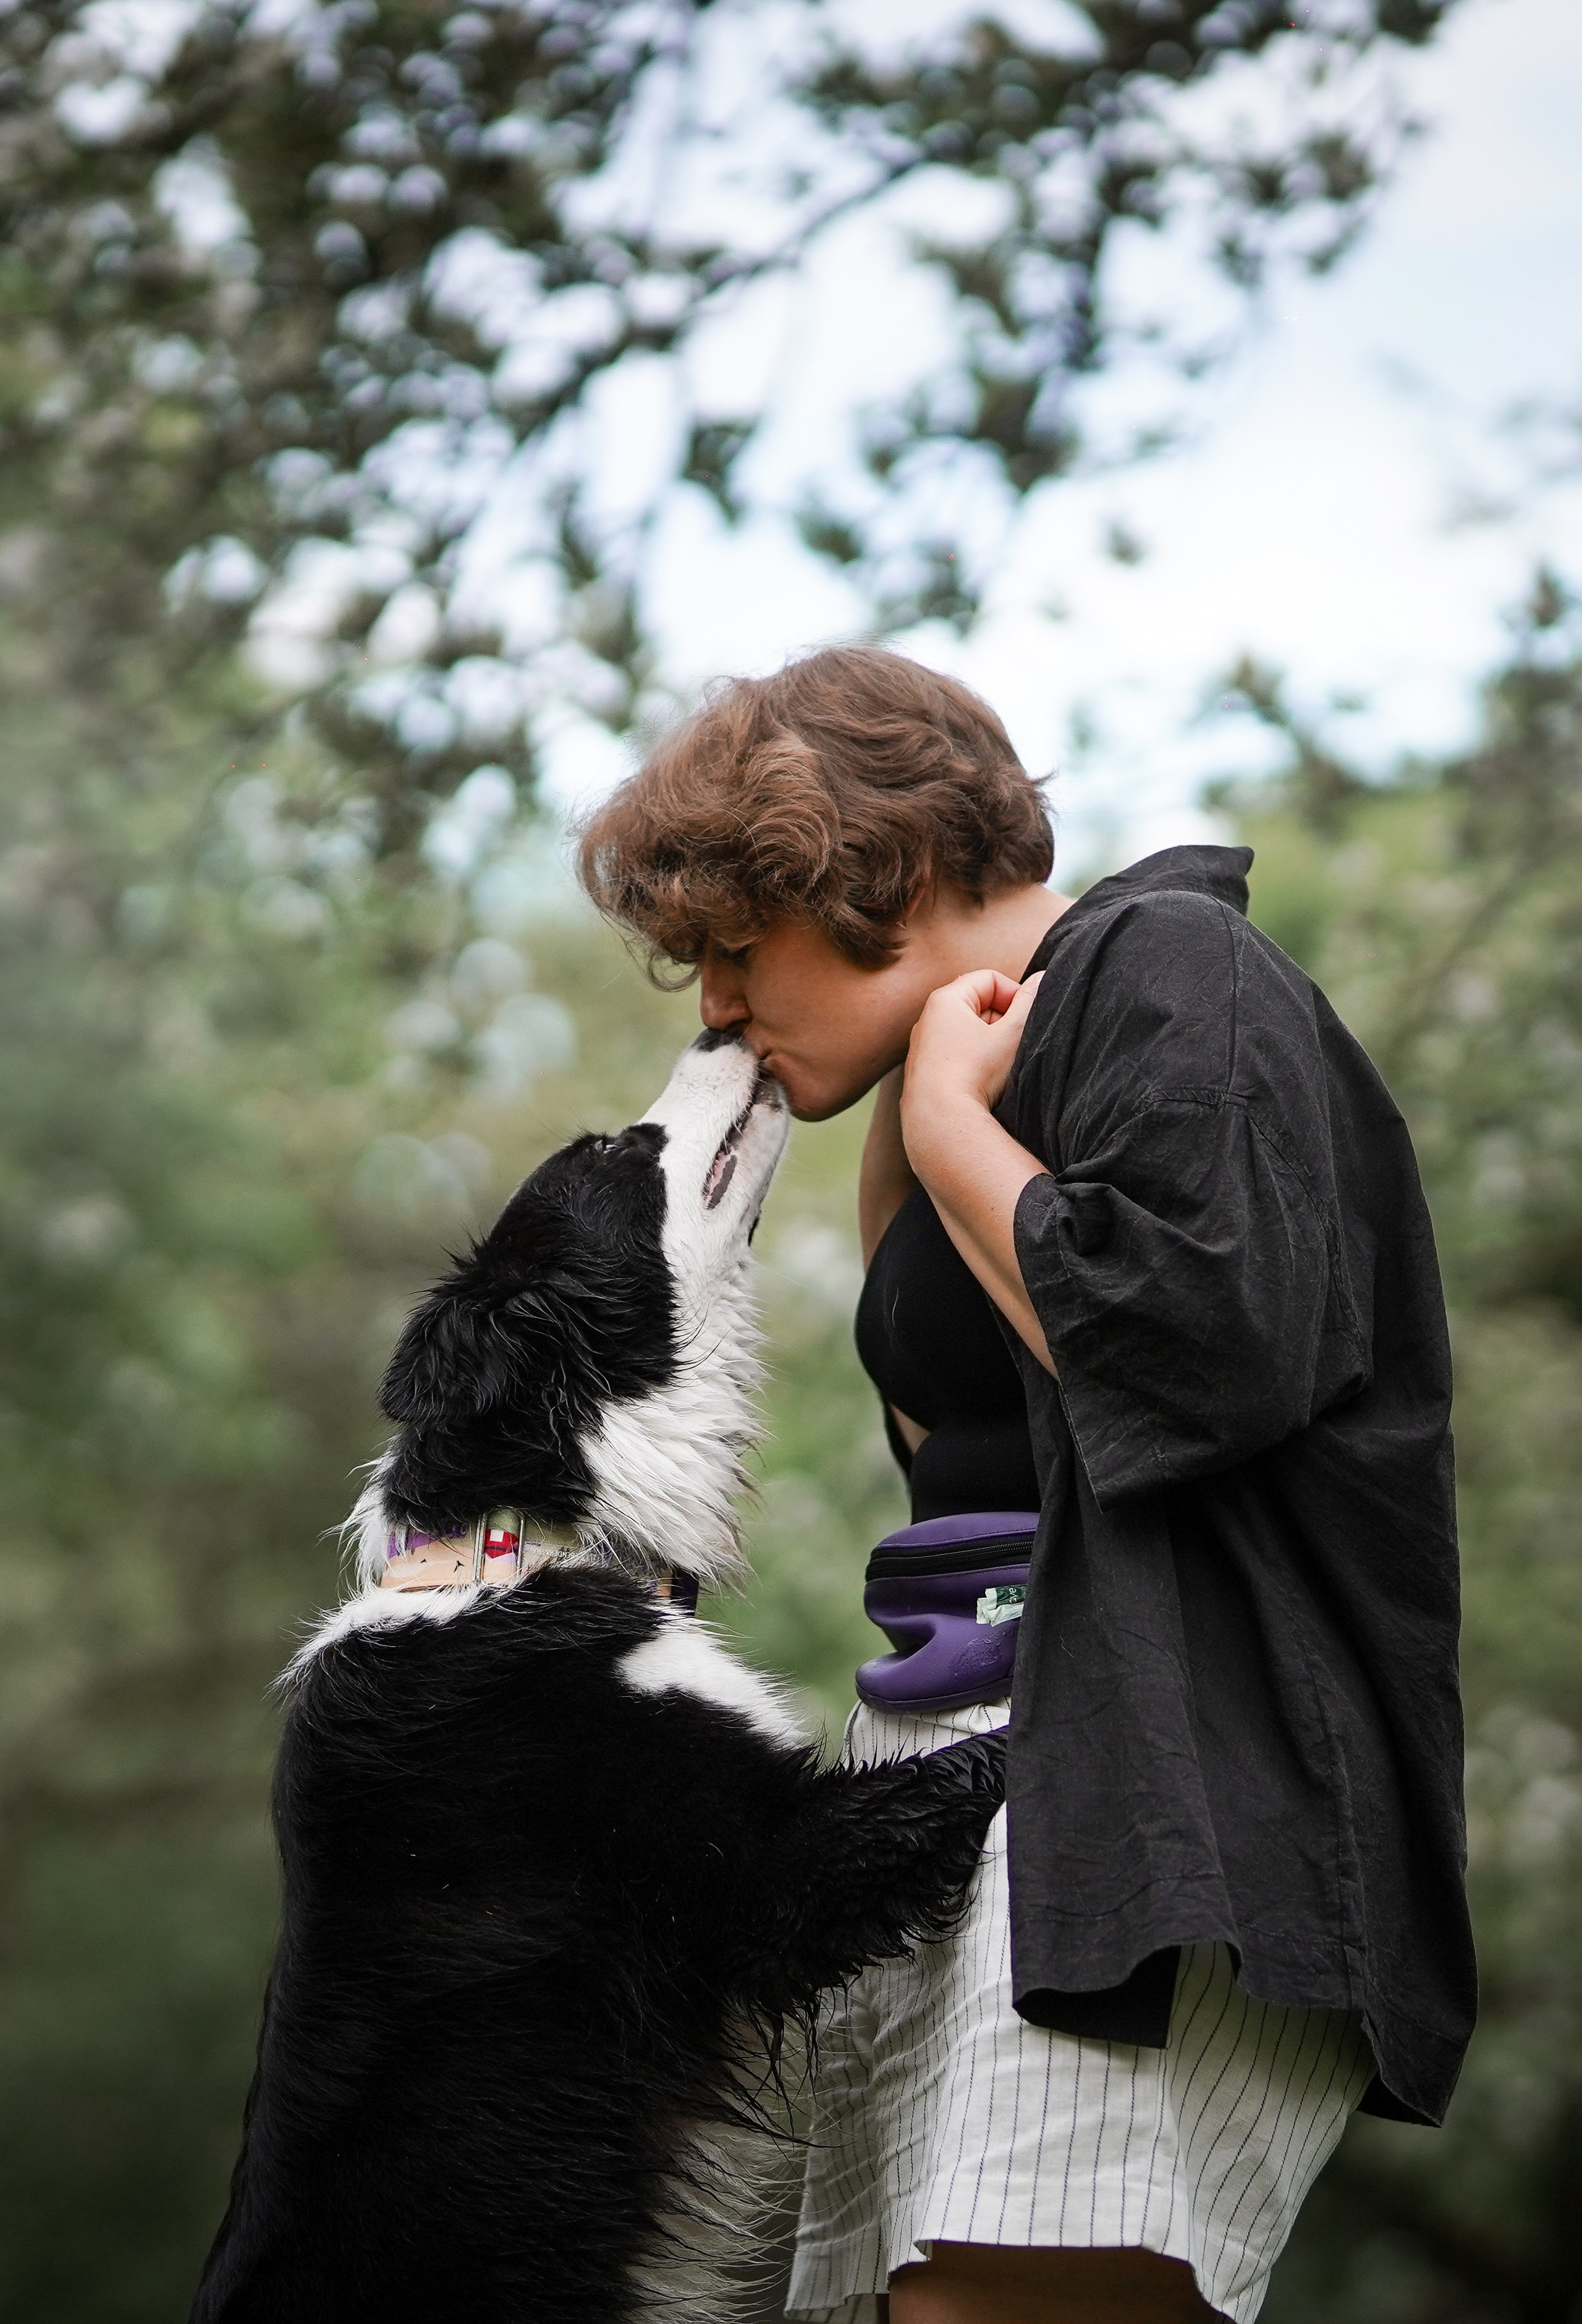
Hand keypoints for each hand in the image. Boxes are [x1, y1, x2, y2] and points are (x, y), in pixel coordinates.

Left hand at [900, 969, 1042, 1171]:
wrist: (939, 1120)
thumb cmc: (975, 1072)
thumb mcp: (1012, 1033)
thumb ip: (1030, 1001)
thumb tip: (1042, 978)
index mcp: (946, 1000)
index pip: (989, 979)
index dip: (1015, 994)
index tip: (1026, 1019)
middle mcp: (927, 1019)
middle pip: (977, 1004)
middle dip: (1003, 1020)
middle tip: (1016, 1044)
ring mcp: (922, 1047)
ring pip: (967, 1032)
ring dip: (990, 1044)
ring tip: (1000, 1067)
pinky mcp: (923, 1072)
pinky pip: (955, 1056)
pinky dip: (973, 1062)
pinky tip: (982, 1083)